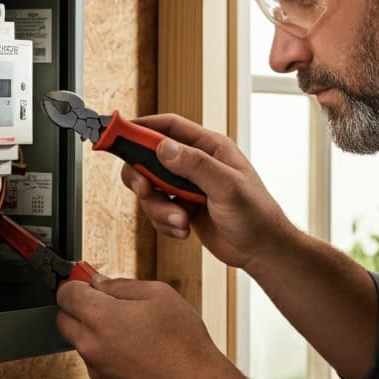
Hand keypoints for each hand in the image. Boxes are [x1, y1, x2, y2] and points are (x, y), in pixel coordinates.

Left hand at [56, 275, 231, 378]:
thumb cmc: (182, 343)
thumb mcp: (159, 294)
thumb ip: (122, 285)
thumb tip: (101, 284)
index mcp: (100, 318)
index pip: (66, 293)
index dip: (76, 283)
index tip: (86, 280)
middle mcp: (90, 345)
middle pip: (63, 319)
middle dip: (78, 306)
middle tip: (105, 301)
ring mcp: (96, 369)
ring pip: (81, 341)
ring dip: (94, 330)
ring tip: (131, 327)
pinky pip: (96, 360)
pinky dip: (107, 351)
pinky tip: (136, 348)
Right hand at [121, 113, 298, 271]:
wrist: (262, 251)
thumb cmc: (256, 214)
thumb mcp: (227, 187)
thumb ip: (195, 165)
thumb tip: (163, 147)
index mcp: (209, 147)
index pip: (168, 127)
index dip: (141, 128)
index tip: (117, 134)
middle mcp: (195, 163)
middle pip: (150, 157)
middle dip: (143, 177)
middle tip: (146, 191)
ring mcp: (187, 186)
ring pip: (151, 189)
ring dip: (159, 209)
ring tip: (181, 221)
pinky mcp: (182, 208)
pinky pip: (157, 211)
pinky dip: (165, 223)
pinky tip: (184, 230)